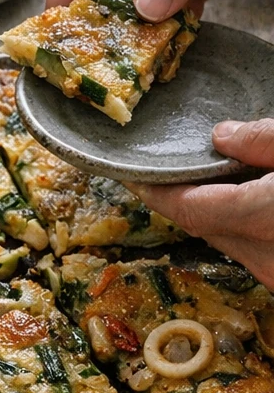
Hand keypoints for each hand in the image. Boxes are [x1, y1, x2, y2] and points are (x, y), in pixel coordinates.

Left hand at [135, 121, 273, 291]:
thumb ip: (262, 140)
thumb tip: (221, 136)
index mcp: (264, 217)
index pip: (187, 208)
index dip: (156, 192)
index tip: (132, 176)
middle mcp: (265, 257)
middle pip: (203, 226)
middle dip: (182, 198)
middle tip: (168, 169)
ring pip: (227, 240)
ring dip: (214, 211)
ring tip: (209, 176)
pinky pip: (251, 249)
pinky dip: (240, 223)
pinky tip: (248, 197)